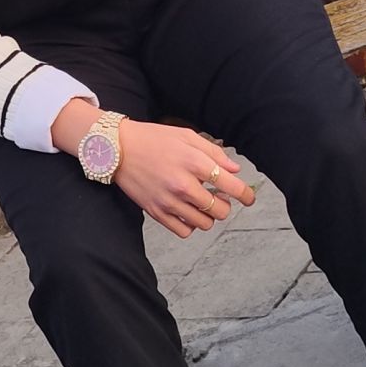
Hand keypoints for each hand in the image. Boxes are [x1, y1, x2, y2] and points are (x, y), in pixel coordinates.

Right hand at [109, 119, 255, 237]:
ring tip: (201, 203)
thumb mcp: (186, 135)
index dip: (246, 195)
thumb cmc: (152, 139)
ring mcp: (169, 201)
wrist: (117, 149)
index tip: (248, 198)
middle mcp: (183, 185)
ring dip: (209, 215)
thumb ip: (214, 152)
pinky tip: (187, 211)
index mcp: (194, 162)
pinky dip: (190, 225)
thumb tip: (235, 170)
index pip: (232, 186)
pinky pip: (184, 231)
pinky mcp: (156, 212)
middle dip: (225, 205)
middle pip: (221, 210)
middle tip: (219, 197)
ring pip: (204, 223)